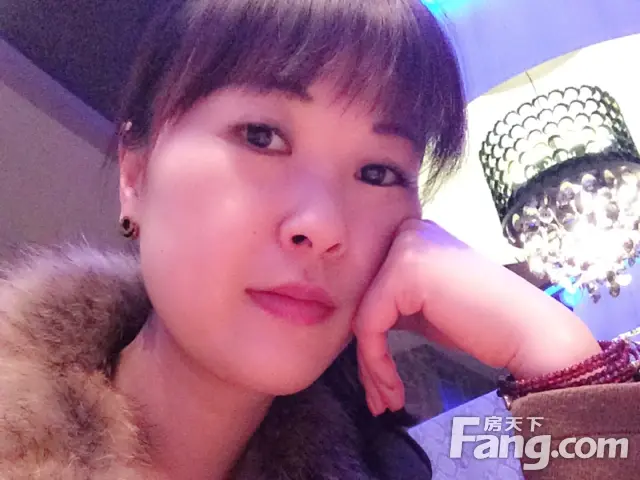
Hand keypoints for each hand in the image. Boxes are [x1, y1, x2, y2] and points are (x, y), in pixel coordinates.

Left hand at [352, 218, 600, 415]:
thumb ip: (394, 301)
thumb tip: (355, 319)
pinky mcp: (404, 272)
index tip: (378, 378)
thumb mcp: (427, 304)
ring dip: (371, 368)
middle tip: (378, 397)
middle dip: (368, 356)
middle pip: (364, 301)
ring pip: (363, 317)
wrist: (528, 331)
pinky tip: (393, 391)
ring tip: (385, 401)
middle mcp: (408, 231)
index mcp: (413, 233)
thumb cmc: (482, 322)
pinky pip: (370, 325)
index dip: (370, 336)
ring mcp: (405, 248)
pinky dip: (377, 363)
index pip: (372, 287)